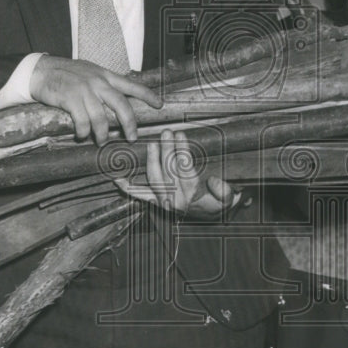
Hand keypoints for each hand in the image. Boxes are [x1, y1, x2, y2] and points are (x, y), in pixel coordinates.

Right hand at [30, 55, 161, 144]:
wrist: (42, 70)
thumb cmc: (67, 74)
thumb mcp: (90, 73)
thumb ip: (104, 84)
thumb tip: (117, 100)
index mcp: (105, 76)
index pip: (132, 85)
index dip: (147, 95)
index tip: (160, 105)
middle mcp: (98, 82)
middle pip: (121, 104)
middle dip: (130, 124)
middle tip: (132, 138)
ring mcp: (84, 90)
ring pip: (101, 118)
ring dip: (102, 134)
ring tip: (101, 141)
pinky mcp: (70, 98)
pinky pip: (82, 121)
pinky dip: (84, 132)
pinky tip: (82, 135)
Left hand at [115, 130, 241, 218]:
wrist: (211, 215)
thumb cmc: (219, 203)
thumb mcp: (229, 199)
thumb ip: (225, 191)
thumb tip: (215, 181)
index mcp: (193, 196)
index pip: (186, 170)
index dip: (183, 151)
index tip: (181, 135)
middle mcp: (176, 200)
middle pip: (169, 171)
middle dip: (167, 150)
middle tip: (167, 132)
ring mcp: (163, 202)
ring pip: (155, 177)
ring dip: (152, 159)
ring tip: (154, 142)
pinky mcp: (156, 202)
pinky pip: (140, 195)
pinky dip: (129, 188)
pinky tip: (118, 180)